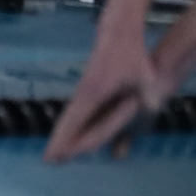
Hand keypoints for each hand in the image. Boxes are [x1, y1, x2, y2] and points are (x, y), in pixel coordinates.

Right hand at [45, 33, 164, 161]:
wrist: (118, 34)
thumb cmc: (131, 57)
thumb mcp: (146, 79)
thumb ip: (145, 98)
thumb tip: (147, 110)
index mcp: (94, 92)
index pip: (78, 121)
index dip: (70, 140)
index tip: (58, 155)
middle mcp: (83, 94)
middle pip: (67, 121)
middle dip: (59, 141)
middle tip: (48, 161)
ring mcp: (82, 91)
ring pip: (69, 117)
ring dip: (62, 135)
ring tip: (54, 152)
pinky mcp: (86, 90)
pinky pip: (75, 112)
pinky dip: (69, 125)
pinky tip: (68, 132)